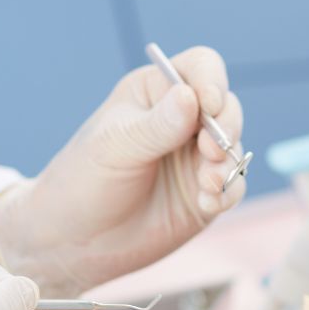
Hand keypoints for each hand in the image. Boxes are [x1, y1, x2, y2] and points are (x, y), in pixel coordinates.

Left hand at [0, 45, 244, 295]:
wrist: (74, 241)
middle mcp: (182, 119)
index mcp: (155, 92)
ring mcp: (196, 156)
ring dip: (228, 162)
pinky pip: (234, 183)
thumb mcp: (114, 147)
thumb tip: (192, 97)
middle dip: (226, 126)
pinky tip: (207, 202)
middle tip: (210, 150)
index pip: (200, 68)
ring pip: (234, 145)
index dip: (211, 81)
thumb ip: (156, 126)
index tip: (209, 105)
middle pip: (227, 106)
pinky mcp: (206, 191)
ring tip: (208, 183)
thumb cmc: (84, 181)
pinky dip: (227, 191)